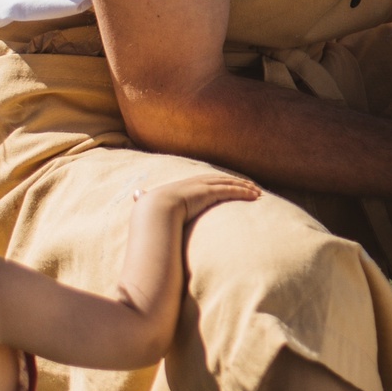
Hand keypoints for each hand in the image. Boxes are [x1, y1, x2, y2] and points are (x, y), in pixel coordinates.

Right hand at [132, 171, 261, 222]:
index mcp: (182, 186)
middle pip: (219, 179)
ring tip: (257, 191)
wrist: (153, 211)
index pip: (205, 181)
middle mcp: (194, 182)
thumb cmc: (150, 211)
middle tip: (250, 185)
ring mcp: (201, 186)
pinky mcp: (208, 193)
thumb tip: (133, 194)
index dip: (217, 181)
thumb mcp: (149, 203)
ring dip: (244, 186)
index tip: (227, 183)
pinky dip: (244, 191)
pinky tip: (255, 195)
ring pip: (228, 183)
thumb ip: (144, 198)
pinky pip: (230, 190)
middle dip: (235, 181)